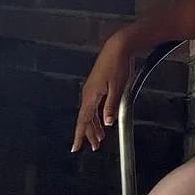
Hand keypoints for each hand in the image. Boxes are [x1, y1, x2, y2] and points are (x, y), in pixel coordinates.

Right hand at [71, 34, 131, 152]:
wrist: (118, 47)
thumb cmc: (118, 65)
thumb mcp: (118, 88)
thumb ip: (111, 107)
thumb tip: (107, 122)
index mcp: (91, 95)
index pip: (83, 120)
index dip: (80, 135)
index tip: (76, 147)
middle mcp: (88, 92)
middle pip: (86, 118)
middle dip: (90, 133)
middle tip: (95, 146)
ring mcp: (91, 87)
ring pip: (90, 111)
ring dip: (94, 124)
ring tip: (100, 136)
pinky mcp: (96, 83)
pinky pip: (93, 103)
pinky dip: (96, 113)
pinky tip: (102, 117)